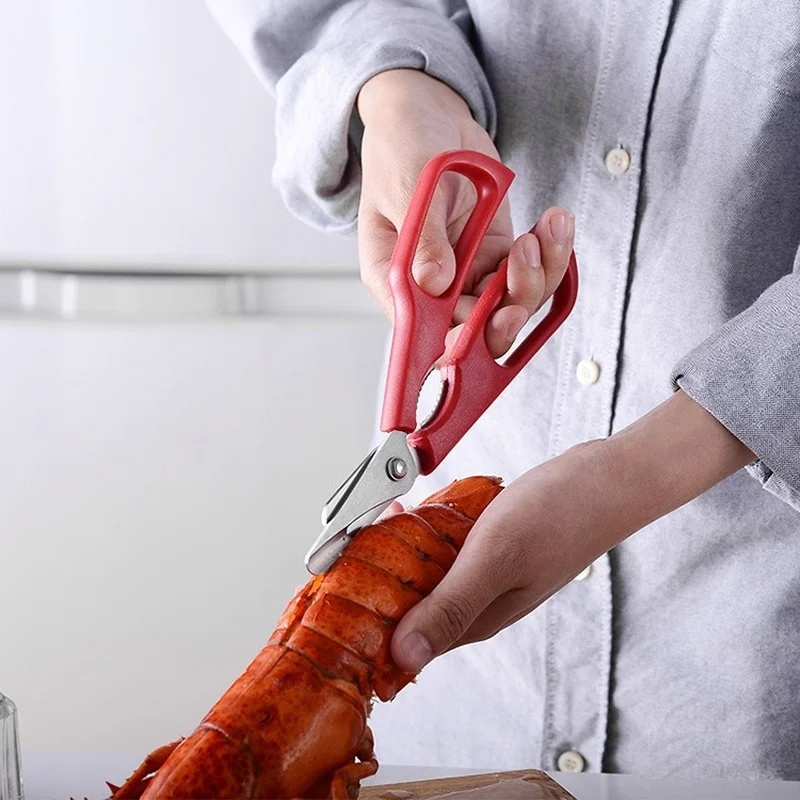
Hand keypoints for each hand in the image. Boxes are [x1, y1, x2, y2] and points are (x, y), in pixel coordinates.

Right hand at [356, 69, 574, 357]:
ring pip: (510, 304)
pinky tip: (555, 223)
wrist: (429, 115)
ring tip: (546, 230)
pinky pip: (531, 272)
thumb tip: (435, 283)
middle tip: (524, 279)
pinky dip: (550, 253)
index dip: (456, 340)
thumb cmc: (402, 146)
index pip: (423, 333)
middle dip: (506, 313)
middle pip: (474, 330)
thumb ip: (423, 236)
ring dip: (538, 276)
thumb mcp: (407, 185)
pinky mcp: (496, 254)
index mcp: (395, 281)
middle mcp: (432, 288)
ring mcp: (468, 273)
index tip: (487, 321)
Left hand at [391, 390, 754, 671]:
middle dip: (377, 582)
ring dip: (401, 554)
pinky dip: (427, 535)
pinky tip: (419, 512)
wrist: (607, 477)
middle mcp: (479, 604)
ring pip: (427, 576)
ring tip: (384, 522)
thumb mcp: (495, 557)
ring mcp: (487, 576)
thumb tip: (402, 656)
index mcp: (478, 620)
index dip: (368, 628)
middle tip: (357, 546)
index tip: (337, 602)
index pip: (408, 643)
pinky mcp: (493, 550)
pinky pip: (446, 551)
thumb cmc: (562, 515)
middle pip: (412, 608)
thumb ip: (449, 606)